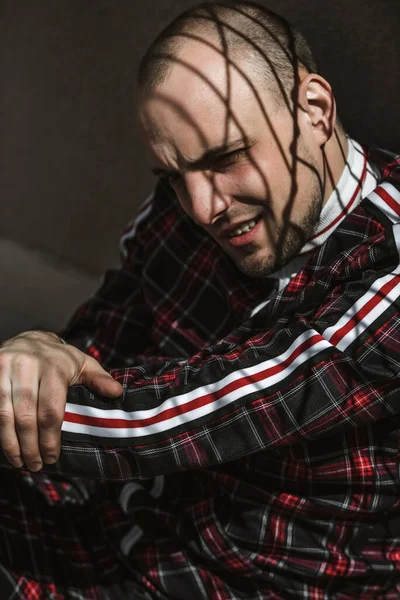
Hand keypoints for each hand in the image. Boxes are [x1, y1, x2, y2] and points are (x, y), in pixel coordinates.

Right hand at [0, 330, 122, 470]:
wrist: (27, 338)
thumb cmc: (58, 358)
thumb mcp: (82, 363)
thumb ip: (99, 379)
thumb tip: (116, 393)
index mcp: (53, 367)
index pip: (50, 411)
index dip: (50, 439)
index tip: (52, 457)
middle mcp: (27, 366)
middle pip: (27, 417)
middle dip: (30, 447)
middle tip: (36, 465)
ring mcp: (5, 368)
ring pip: (4, 415)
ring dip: (11, 444)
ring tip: (20, 462)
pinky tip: (7, 445)